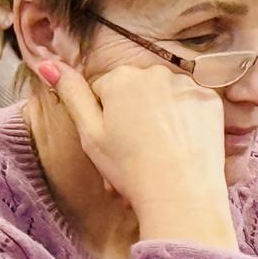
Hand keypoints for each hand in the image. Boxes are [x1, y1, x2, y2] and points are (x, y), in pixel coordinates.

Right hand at [41, 60, 236, 248]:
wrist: (180, 194)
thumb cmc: (130, 168)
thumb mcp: (90, 134)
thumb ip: (70, 94)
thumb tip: (47, 64)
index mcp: (121, 77)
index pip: (104, 90)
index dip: (105, 119)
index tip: (113, 142)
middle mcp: (155, 72)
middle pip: (135, 90)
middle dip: (132, 114)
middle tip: (134, 151)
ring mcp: (186, 84)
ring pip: (164, 96)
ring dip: (159, 116)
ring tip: (157, 151)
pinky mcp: (210, 100)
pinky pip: (190, 104)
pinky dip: (185, 120)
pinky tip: (181, 145)